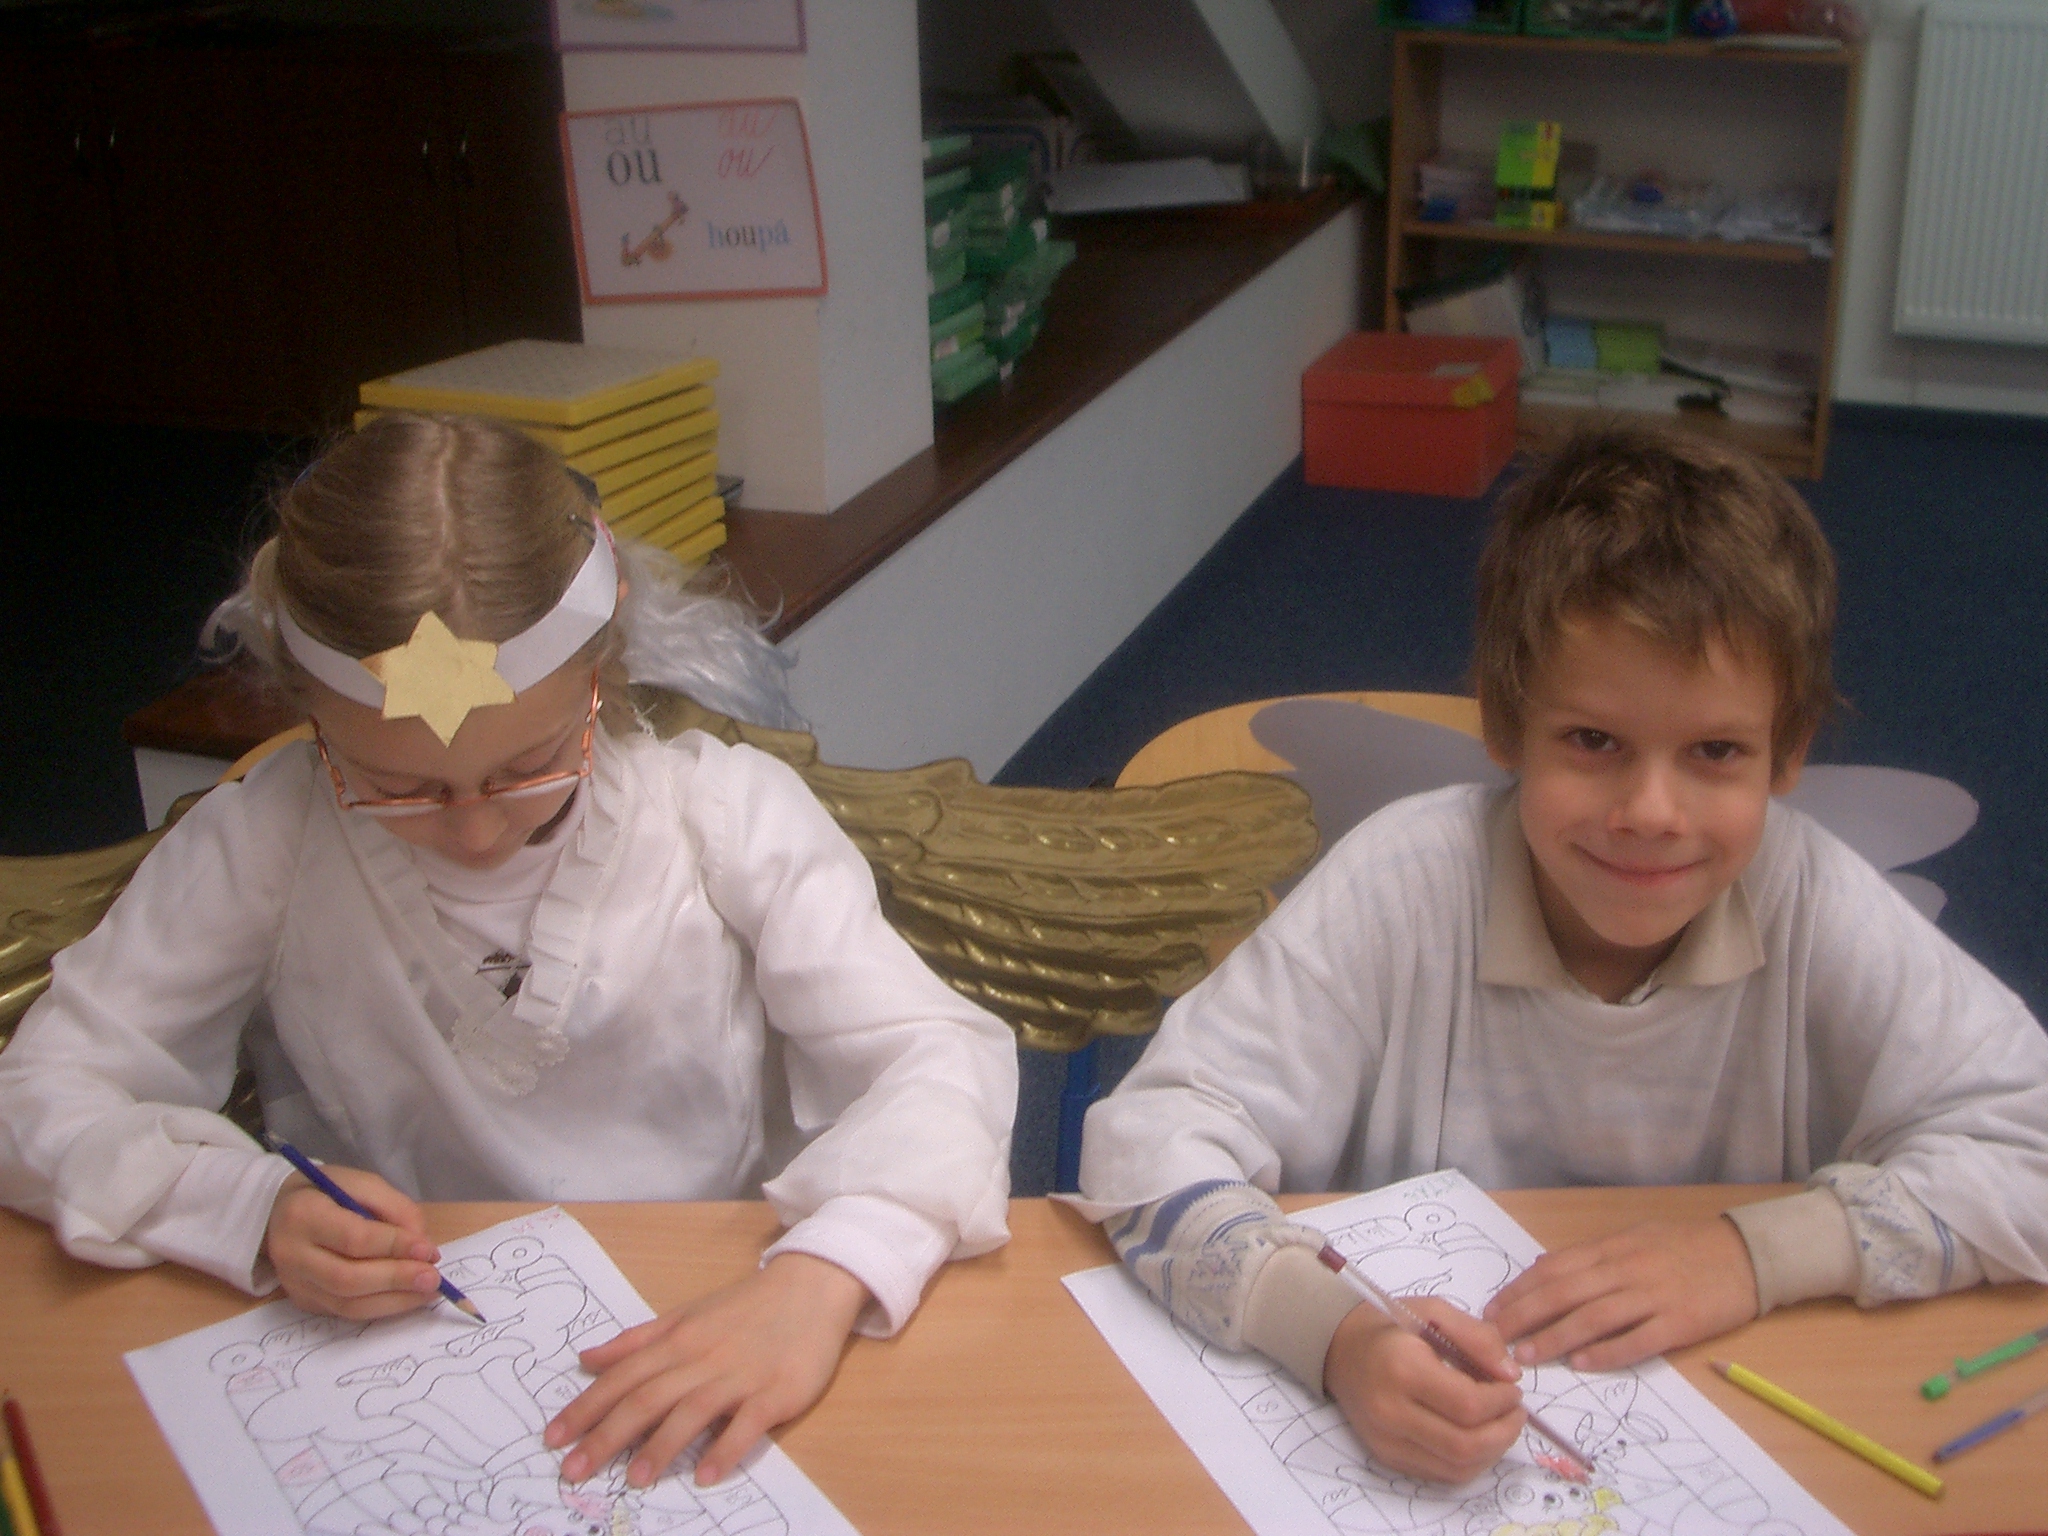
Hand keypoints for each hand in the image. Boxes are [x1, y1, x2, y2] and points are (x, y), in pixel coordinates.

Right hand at [264, 1167, 444, 1319]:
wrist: (278, 1212)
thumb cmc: (326, 1192)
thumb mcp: (362, 1183)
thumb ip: (395, 1209)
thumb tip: (423, 1246)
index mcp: (304, 1215)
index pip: (354, 1238)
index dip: (395, 1247)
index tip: (429, 1251)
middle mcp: (292, 1255)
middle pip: (349, 1279)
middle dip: (397, 1280)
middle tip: (434, 1278)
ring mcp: (294, 1284)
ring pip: (348, 1304)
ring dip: (394, 1301)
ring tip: (427, 1291)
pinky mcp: (303, 1302)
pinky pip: (345, 1312)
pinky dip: (380, 1307)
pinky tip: (405, 1297)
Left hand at [546, 1251, 869, 1489]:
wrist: (811, 1287)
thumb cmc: (745, 1306)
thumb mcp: (686, 1315)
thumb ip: (636, 1340)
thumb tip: (586, 1357)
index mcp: (678, 1340)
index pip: (622, 1377)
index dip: (586, 1407)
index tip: (553, 1438)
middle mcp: (702, 1359)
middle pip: (647, 1398)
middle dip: (607, 1436)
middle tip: (573, 1471)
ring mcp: (739, 1376)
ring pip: (692, 1411)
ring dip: (661, 1446)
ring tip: (634, 1480)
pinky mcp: (776, 1392)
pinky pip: (747, 1424)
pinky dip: (726, 1449)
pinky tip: (706, 1474)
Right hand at [1324, 1298, 1525, 1483]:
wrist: (1340, 1348)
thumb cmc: (1390, 1326)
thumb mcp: (1434, 1312)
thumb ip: (1477, 1337)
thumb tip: (1511, 1374)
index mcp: (1402, 1369)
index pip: (1468, 1405)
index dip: (1502, 1402)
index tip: (1513, 1388)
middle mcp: (1390, 1411)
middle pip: (1465, 1444)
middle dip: (1504, 1432)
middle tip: (1516, 1412)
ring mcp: (1386, 1440)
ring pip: (1457, 1467)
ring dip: (1493, 1451)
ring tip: (1502, 1426)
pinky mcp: (1387, 1457)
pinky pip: (1441, 1474)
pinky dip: (1471, 1463)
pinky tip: (1479, 1439)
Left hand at [1483, 1216, 1758, 1371]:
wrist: (1746, 1254)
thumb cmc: (1686, 1246)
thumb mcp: (1634, 1237)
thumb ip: (1590, 1255)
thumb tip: (1545, 1266)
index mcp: (1613, 1248)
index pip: (1554, 1268)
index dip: (1520, 1290)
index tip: (1492, 1309)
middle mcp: (1627, 1268)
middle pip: (1564, 1292)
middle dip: (1524, 1316)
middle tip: (1495, 1338)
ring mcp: (1653, 1295)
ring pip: (1593, 1317)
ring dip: (1555, 1337)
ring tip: (1526, 1356)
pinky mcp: (1680, 1322)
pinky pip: (1637, 1339)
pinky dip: (1607, 1351)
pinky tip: (1581, 1363)